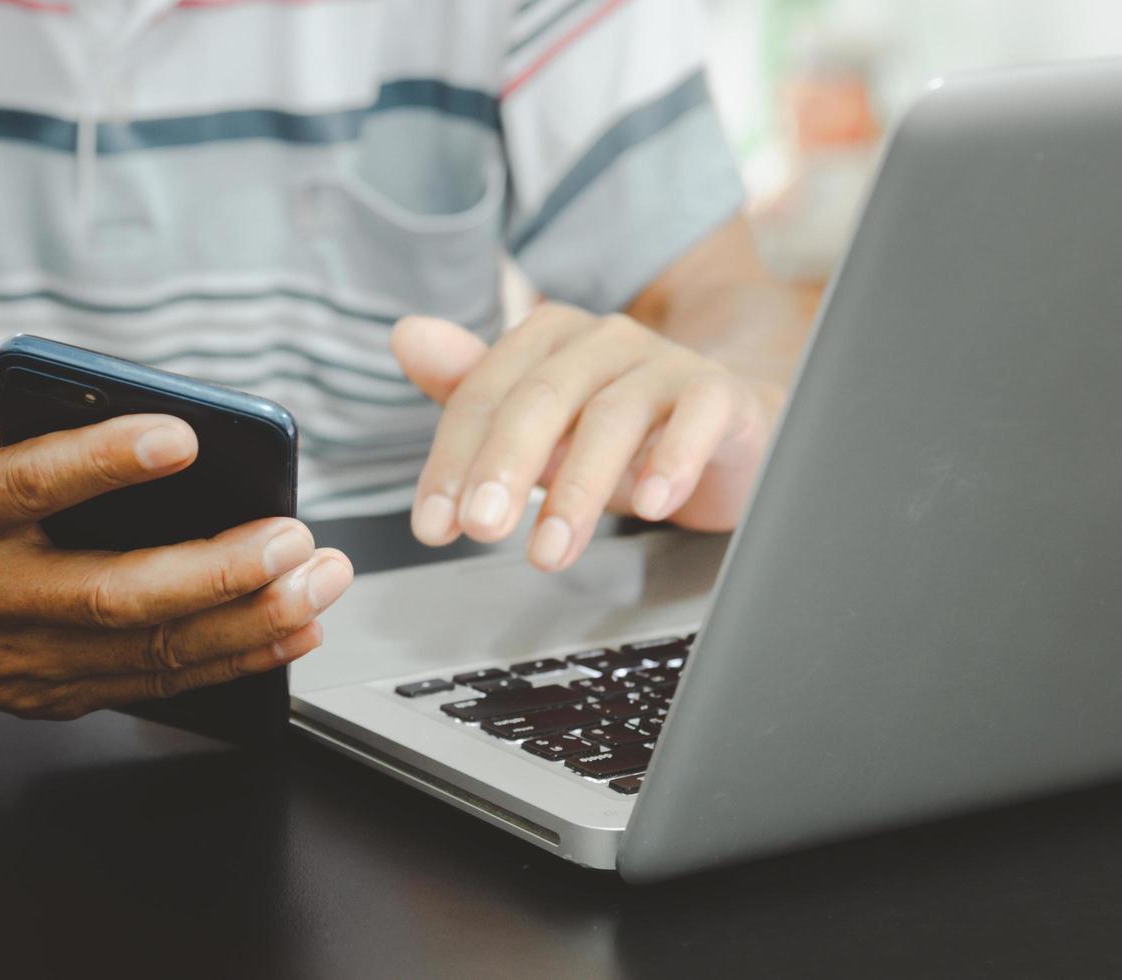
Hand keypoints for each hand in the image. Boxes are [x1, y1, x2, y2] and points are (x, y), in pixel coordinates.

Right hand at [0, 358, 351, 718]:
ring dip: (246, 624)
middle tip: (298, 540)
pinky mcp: (44, 692)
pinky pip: (149, 684)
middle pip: (111, 594)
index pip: (27, 487)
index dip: (105, 464)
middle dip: (217, 573)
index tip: (185, 437)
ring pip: (145, 653)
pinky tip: (292, 631)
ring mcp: (15, 659)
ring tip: (321, 586)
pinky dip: (228, 663)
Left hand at [391, 305, 780, 571]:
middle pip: (541, 398)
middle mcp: (603, 340)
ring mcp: (666, 362)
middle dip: (503, 468)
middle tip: (479, 529)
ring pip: (613, 417)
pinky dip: (674, 460)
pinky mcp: (722, 394)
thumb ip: (469, 389)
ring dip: (577, 490)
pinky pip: (699, 416)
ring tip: (550, 550)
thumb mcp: (538, 422)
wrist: (724, 426)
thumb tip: (406, 336)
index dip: (452, 461)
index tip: (433, 525)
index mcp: (547, 339)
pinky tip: (653, 503)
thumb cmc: (619, 428)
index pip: (484, 395)